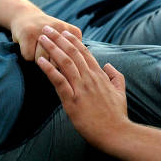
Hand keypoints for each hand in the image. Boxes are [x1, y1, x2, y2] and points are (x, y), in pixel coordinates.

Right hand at [10, 12, 82, 60]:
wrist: (25, 15)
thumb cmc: (48, 33)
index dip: (64, 64)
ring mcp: (43, 30)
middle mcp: (60, 28)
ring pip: (42, 59)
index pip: (72, 59)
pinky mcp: (28, 33)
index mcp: (74, 32)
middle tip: (45, 52)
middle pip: (57, 61)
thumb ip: (72, 52)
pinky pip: (29, 56)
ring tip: (36, 46)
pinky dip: (27, 55)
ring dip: (38, 59)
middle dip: (51, 62)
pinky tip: (28, 44)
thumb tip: (68, 72)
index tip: (60, 61)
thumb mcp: (65, 39)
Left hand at [35, 26, 128, 146]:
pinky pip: (59, 81)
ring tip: (41, 38)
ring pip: (65, 62)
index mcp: (100, 76)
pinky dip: (49, 69)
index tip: (64, 32)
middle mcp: (90, 78)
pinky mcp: (72, 100)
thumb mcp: (120, 91)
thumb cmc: (117, 115)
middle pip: (72, 53)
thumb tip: (108, 65)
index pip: (85, 53)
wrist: (115, 132)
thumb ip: (116, 76)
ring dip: (52, 48)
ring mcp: (81, 88)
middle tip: (48, 28)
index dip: (74, 41)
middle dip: (59, 39)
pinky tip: (40, 61)